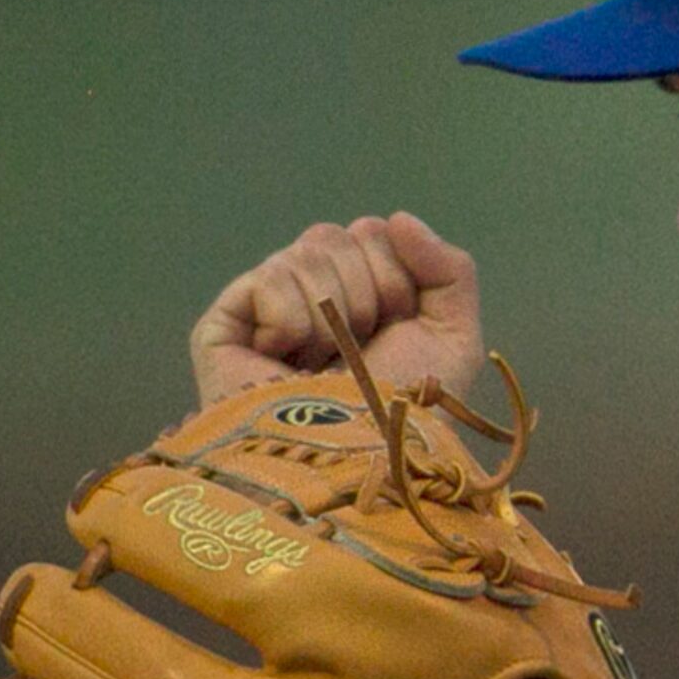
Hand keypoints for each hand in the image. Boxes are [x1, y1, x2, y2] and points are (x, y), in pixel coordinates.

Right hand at [189, 212, 485, 406]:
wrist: (357, 459)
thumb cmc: (406, 412)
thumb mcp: (455, 339)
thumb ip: (450, 267)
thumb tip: (397, 218)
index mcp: (365, 297)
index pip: (374, 232)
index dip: (397, 277)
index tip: (396, 328)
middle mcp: (312, 298)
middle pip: (338, 236)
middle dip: (367, 292)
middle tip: (361, 350)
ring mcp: (266, 311)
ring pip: (306, 252)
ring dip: (332, 313)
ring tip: (326, 364)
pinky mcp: (223, 328)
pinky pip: (267, 277)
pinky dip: (290, 320)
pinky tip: (287, 361)